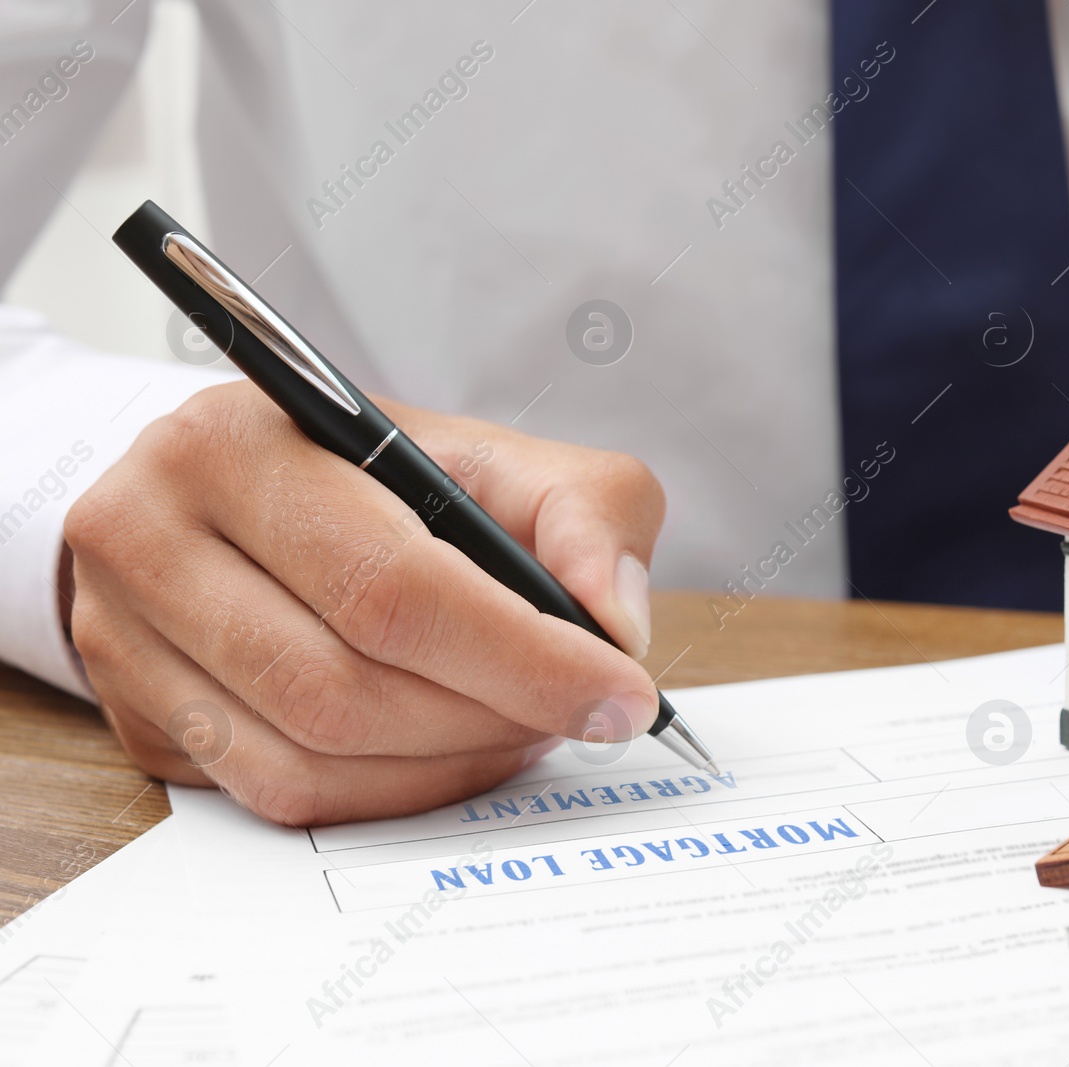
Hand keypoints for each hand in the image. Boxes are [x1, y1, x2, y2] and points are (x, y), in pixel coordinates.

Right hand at [63, 381, 665, 825]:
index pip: (391, 585)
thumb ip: (586, 509)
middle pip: (344, 688)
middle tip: (578, 712)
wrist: (243, 496)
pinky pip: (277, 796)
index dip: (522, 656)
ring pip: (308, 760)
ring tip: (520, 724)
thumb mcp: (493, 456)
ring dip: (445, 765)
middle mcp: (147, 535)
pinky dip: (389, 792)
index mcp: (237, 443)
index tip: (621, 693)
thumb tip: (615, 621)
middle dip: (491, 716)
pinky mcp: (136, 720)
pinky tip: (447, 750)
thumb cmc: (379, 476)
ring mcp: (122, 639)